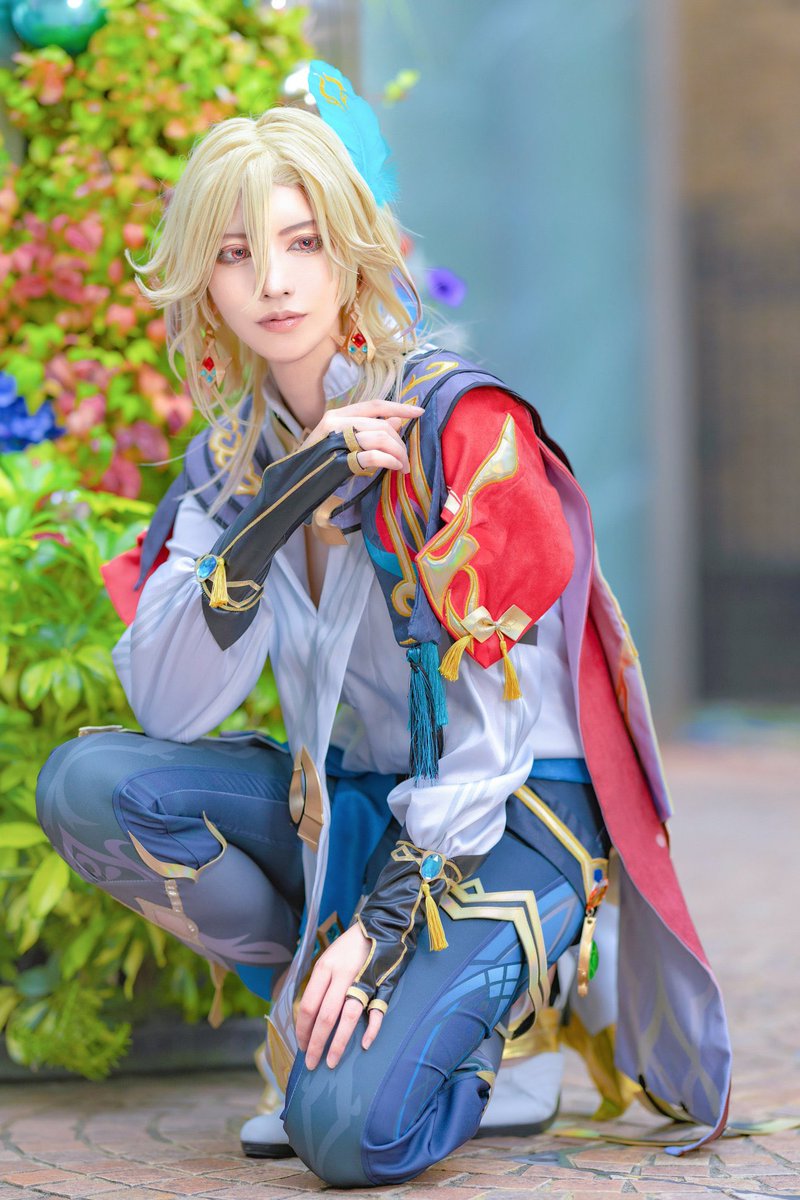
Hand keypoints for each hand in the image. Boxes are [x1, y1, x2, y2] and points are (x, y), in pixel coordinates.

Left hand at [295, 923, 382, 1070]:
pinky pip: (376, 1011)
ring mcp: (363, 980)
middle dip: (316, 1043)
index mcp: (325, 968)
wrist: (383, 924)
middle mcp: (341, 975)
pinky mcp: (382, 984)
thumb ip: (321, 983)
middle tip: (312, 1063)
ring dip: (338, 1043)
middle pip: (325, 1015)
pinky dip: (371, 1029)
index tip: (302, 1046)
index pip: (308, 1005)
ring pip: (347, 1017)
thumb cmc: (352, 944)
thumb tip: (310, 1015)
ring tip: (331, 1061)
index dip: (302, 1029)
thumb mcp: (329, 957)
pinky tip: (363, 1044)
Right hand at [303, 399, 423, 474]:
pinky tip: (393, 467)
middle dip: (400, 443)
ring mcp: (336, 440)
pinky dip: (389, 461)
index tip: (419, 412)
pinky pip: (373, 456)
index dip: (399, 407)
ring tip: (402, 467)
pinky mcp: (338, 459)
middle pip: (382, 424)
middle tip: (406, 461)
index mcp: (338, 415)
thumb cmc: (319, 465)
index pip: (375, 405)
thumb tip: (397, 421)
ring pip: (380, 438)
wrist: (294, 485)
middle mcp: (336, 421)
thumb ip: (368, 431)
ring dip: (398, 454)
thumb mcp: (345, 444)